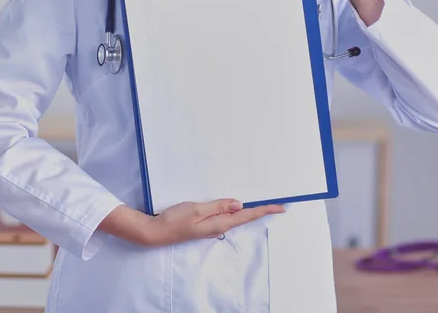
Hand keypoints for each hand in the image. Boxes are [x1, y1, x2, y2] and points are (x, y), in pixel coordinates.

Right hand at [147, 199, 285, 245]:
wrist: (156, 232)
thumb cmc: (175, 220)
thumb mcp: (197, 209)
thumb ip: (218, 206)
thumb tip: (239, 204)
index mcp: (220, 223)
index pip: (247, 215)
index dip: (264, 211)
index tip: (281, 207)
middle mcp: (219, 226)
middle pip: (245, 218)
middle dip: (261, 211)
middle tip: (277, 205)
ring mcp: (212, 226)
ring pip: (236, 217)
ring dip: (250, 211)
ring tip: (263, 204)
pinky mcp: (205, 224)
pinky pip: (226, 216)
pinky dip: (236, 210)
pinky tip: (237, 206)